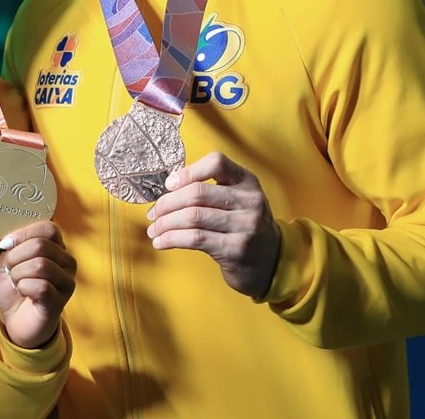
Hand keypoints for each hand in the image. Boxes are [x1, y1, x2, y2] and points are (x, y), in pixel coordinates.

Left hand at [0, 221, 76, 349]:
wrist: (16, 321)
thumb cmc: (16, 288)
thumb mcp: (10, 262)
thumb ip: (13, 246)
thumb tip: (10, 239)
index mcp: (57, 248)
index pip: (49, 228)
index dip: (24, 233)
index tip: (6, 244)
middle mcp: (67, 262)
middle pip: (41, 245)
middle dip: (16, 256)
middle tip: (10, 269)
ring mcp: (66, 282)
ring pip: (40, 265)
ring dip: (18, 273)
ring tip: (16, 282)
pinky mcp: (60, 301)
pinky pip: (41, 286)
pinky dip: (23, 287)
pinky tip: (23, 293)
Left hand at [146, 152, 280, 298]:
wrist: (271, 262)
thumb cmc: (243, 226)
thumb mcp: (237, 200)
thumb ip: (211, 189)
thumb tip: (168, 187)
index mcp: (247, 181)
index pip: (217, 163)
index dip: (188, 171)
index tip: (169, 184)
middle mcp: (250, 200)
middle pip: (197, 193)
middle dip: (167, 203)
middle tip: (153, 213)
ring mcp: (245, 226)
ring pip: (193, 217)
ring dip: (165, 223)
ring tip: (154, 230)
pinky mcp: (236, 249)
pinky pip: (195, 239)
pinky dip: (172, 239)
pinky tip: (161, 242)